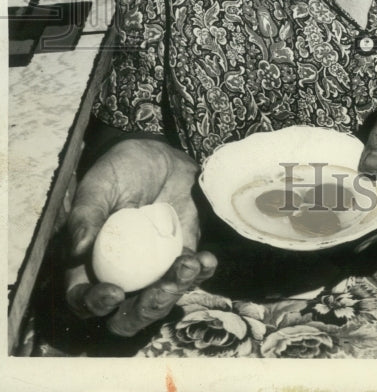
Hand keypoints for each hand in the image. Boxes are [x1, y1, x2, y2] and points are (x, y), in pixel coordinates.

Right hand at [66, 138, 216, 335]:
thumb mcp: (99, 186)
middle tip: (162, 289)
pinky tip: (205, 259)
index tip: (114, 292)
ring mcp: (152, 270)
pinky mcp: (179, 256)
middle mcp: (120, 276)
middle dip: (146, 310)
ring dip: (177, 289)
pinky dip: (199, 272)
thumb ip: (86, 216)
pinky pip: (190, 275)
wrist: (157, 155)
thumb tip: (76, 250)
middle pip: (127, 315)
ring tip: (188, 263)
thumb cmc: (119, 170)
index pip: (83, 299)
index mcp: (89, 265)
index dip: (95, 305)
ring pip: (162, 299)